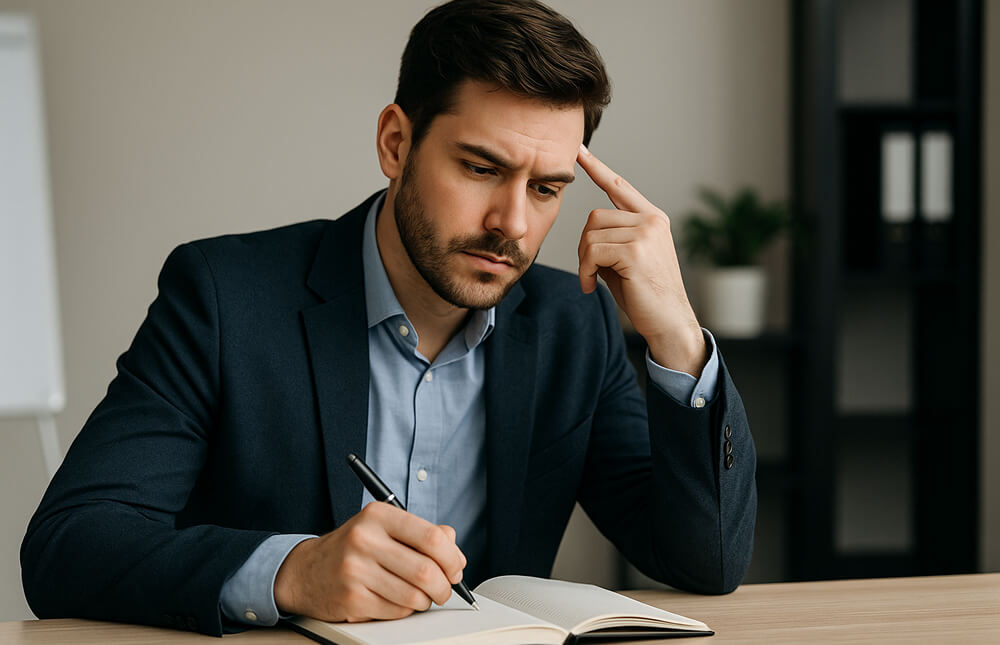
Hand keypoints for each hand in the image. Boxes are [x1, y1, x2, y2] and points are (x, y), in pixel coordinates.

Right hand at [273, 502, 466, 621]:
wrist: (306, 571)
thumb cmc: (353, 548)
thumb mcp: (384, 528)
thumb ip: (422, 532)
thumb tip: (454, 546)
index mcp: (378, 515)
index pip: (431, 537)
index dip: (452, 558)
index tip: (456, 568)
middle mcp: (364, 540)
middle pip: (426, 571)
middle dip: (444, 586)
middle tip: (445, 589)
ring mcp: (355, 570)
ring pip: (414, 596)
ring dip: (425, 601)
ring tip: (421, 595)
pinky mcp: (351, 599)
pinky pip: (396, 611)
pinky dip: (405, 610)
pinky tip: (397, 600)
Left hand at [576, 144, 705, 375]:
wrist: (669, 322)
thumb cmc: (646, 295)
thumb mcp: (626, 261)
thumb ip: (612, 239)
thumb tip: (588, 234)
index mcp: (652, 219)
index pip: (620, 186)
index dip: (597, 168)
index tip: (579, 151)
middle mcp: (652, 221)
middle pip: (595, 217)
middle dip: (584, 245)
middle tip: (588, 270)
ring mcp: (646, 234)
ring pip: (591, 234)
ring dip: (583, 261)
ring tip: (592, 280)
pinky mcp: (635, 251)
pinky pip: (592, 251)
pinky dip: (584, 270)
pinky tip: (591, 286)